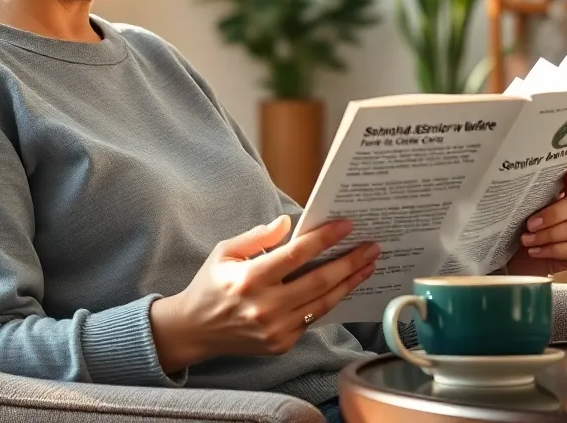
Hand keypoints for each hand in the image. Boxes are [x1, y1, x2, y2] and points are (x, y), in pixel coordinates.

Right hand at [150, 216, 379, 373]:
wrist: (194, 330)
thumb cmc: (211, 284)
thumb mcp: (225, 251)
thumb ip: (258, 237)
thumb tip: (289, 223)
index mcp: (248, 279)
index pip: (296, 255)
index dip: (324, 239)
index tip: (346, 225)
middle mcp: (265, 307)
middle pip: (319, 281)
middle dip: (350, 261)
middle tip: (372, 246)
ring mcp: (275, 329)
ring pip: (323, 303)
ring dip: (349, 283)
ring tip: (368, 265)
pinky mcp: (282, 344)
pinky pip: (314, 319)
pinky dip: (331, 301)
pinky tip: (344, 286)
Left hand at [506, 168, 566, 276]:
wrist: (513, 262)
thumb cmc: (517, 231)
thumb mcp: (519, 212)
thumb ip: (527, 199)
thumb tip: (516, 188)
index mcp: (565, 196)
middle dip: (553, 214)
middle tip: (529, 224)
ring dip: (548, 234)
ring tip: (526, 240)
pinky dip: (551, 250)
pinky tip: (533, 251)